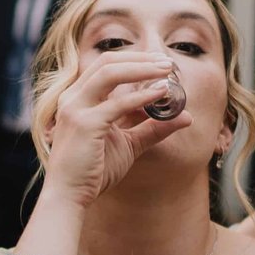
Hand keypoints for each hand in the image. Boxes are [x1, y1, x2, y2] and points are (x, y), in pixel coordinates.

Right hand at [39, 51, 187, 205]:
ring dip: (141, 68)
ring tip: (166, 71)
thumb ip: (153, 128)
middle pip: (108, 61)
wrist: (68, 196)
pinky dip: (141, 97)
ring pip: (110, 73)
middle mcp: (73, 98)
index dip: (135, 59)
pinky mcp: (84, 124)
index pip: (106, 65)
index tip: (162, 64)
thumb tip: (185, 116)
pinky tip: (161, 94)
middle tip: (168, 63)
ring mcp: (76, 109)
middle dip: (140, 58)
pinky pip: (117, 103)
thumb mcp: (129, 144)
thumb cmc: (93, 171)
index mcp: (78, 98)